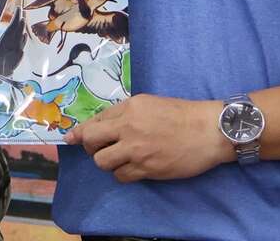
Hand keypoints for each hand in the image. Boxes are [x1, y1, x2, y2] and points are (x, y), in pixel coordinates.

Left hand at [64, 94, 231, 182]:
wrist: (209, 130)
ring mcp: (137, 150)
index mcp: (128, 108)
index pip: (94, 121)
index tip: (70, 138)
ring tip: (119, 159)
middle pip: (91, 142)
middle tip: (100, 149)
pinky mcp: (147, 169)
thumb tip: (102, 124)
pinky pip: (121, 176)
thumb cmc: (181, 114)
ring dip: (107, 162)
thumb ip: (124, 113)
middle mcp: (128, 128)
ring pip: (102, 162)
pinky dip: (122, 174)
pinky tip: (132, 168)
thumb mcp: (149, 103)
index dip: (80, 132)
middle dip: (90, 147)